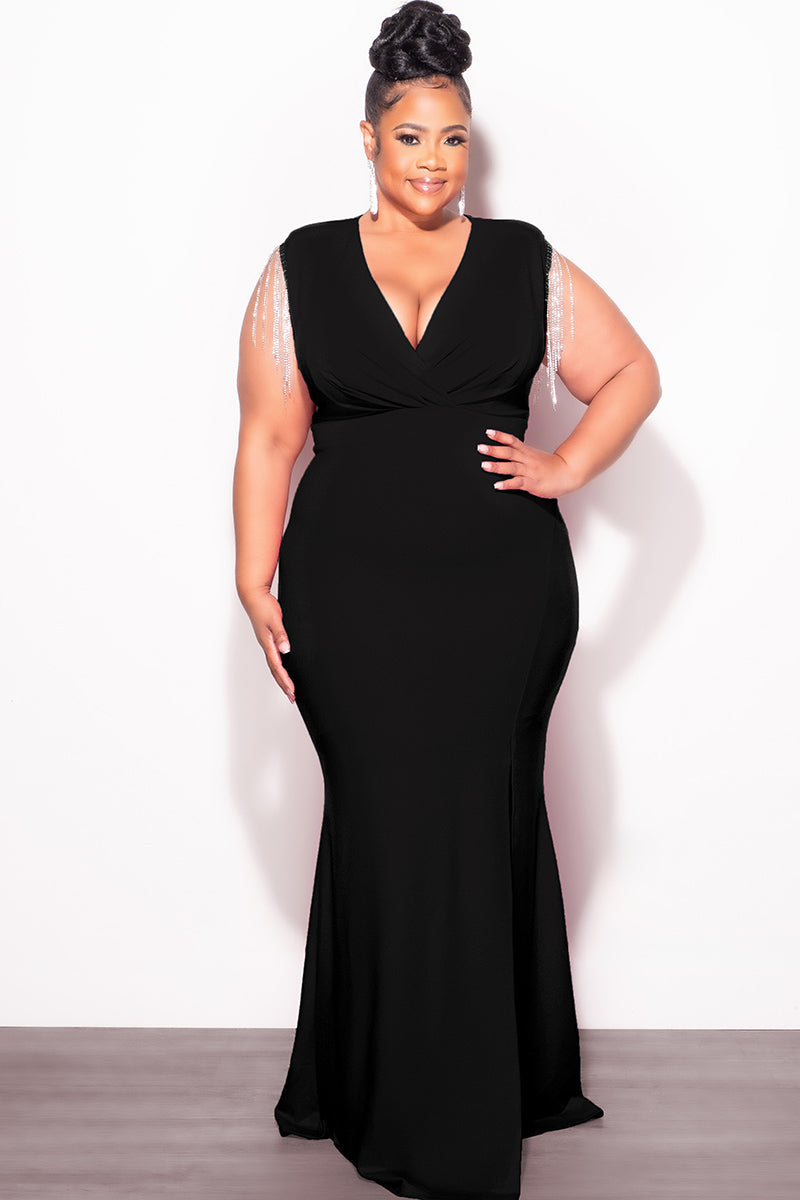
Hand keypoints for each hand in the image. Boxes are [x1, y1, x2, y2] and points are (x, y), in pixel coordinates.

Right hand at [241, 586, 295, 702]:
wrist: (253, 596)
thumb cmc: (263, 606)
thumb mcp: (274, 619)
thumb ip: (281, 634)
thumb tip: (286, 650)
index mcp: (267, 644)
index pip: (277, 667)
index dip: (285, 680)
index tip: (292, 692)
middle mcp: (266, 646)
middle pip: (275, 671)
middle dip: (283, 685)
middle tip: (291, 697)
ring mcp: (266, 643)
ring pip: (274, 666)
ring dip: (281, 678)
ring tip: (288, 689)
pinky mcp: (268, 639)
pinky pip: (274, 658)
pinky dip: (279, 668)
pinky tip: (284, 669)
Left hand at [477, 428, 581, 498]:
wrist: (567, 473)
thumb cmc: (550, 466)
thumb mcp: (534, 456)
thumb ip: (520, 454)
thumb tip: (507, 451)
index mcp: (527, 452)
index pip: (512, 441)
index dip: (500, 436)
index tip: (488, 432)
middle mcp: (527, 460)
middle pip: (509, 453)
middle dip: (494, 450)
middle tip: (480, 447)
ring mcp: (529, 471)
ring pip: (511, 467)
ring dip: (497, 466)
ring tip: (484, 465)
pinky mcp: (532, 483)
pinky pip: (518, 483)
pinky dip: (507, 484)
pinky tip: (497, 485)